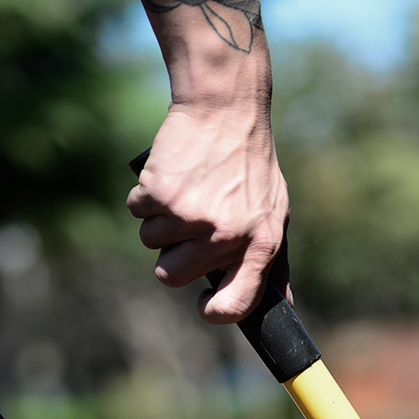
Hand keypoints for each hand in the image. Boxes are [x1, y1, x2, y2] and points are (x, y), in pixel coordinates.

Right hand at [127, 103, 290, 323]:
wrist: (225, 107)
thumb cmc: (250, 165)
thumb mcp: (274, 213)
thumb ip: (272, 262)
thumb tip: (282, 306)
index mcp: (260, 245)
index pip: (235, 305)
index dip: (213, 311)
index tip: (203, 303)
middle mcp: (226, 237)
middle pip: (171, 275)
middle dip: (173, 251)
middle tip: (192, 216)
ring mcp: (191, 217)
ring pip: (151, 243)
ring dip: (160, 219)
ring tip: (186, 188)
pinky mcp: (161, 195)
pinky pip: (136, 212)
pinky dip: (145, 195)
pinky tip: (170, 173)